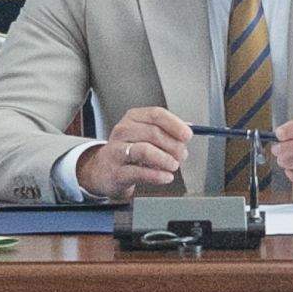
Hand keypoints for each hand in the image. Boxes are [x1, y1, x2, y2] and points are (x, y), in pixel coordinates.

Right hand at [74, 105, 194, 200]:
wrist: (103, 170)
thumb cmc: (129, 150)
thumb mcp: (145, 134)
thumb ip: (166, 130)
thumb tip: (189, 129)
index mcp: (133, 118)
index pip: (156, 114)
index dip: (175, 125)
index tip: (187, 136)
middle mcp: (123, 131)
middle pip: (153, 133)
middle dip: (173, 146)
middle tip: (182, 155)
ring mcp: (117, 151)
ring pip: (145, 151)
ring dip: (165, 159)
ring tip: (174, 165)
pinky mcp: (116, 172)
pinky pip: (139, 172)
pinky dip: (157, 175)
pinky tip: (166, 177)